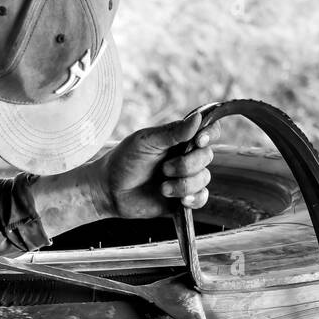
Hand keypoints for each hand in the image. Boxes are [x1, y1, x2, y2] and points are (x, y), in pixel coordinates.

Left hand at [91, 111, 217, 219]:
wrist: (108, 190)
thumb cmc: (124, 160)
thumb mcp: (146, 142)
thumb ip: (172, 132)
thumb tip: (198, 117)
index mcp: (179, 139)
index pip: (208, 131)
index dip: (210, 134)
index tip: (199, 140)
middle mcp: (186, 157)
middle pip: (207, 156)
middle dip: (187, 165)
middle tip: (164, 169)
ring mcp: (185, 178)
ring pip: (204, 179)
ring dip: (184, 184)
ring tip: (162, 188)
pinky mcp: (182, 199)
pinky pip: (202, 198)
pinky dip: (194, 199)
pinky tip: (182, 201)